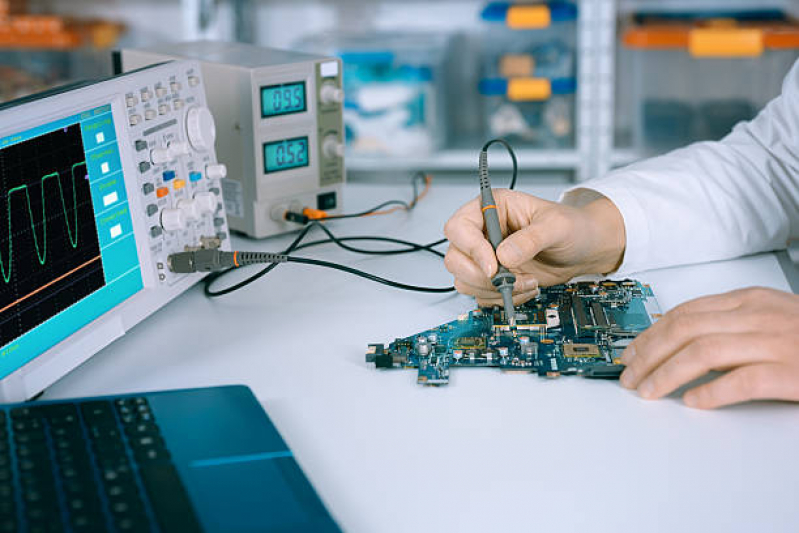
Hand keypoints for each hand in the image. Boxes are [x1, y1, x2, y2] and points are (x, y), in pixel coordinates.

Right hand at [443, 189, 625, 305]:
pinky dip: (503, 298)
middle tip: (508, 280)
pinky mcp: (492, 277)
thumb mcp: (557, 226)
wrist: (584, 249)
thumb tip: (504, 255)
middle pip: (455, 258)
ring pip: (464, 280)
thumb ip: (531, 238)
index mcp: (491, 208)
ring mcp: (485, 257)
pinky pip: (482, 295)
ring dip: (495, 289)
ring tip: (527, 282)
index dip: (471, 248)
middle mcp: (483, 232)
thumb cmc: (572, 227)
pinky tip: (526, 287)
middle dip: (480, 275)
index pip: (460, 227)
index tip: (493, 266)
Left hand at [620, 287, 798, 408]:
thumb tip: (680, 339)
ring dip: (667, 373)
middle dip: (649, 354)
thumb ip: (730, 321)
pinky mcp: (794, 371)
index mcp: (751, 300)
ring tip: (649, 391)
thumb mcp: (769, 316)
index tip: (630, 352)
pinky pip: (744, 379)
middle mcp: (759, 315)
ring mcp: (777, 342)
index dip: (651, 334)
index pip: (685, 312)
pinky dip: (713, 392)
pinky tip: (694, 402)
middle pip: (685, 329)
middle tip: (629, 377)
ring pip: (704, 351)